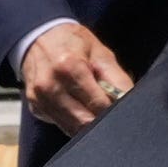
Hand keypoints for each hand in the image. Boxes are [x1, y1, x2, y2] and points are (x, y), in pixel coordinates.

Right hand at [19, 22, 136, 136]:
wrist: (38, 36)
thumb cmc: (74, 44)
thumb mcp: (102, 55)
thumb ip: (118, 81)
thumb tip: (131, 103)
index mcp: (69, 68)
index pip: (100, 106)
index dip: (115, 112)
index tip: (123, 110)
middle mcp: (49, 86)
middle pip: (85, 123)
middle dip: (103, 122)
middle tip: (112, 113)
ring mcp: (39, 100)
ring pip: (73, 130)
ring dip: (89, 126)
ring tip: (96, 109)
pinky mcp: (36, 108)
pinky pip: (62, 125)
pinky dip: (75, 122)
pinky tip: (79, 108)